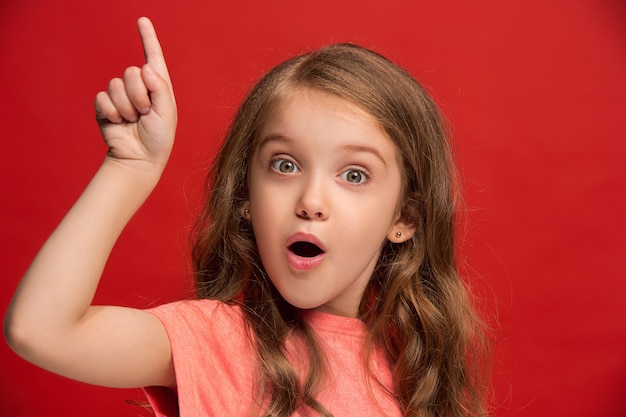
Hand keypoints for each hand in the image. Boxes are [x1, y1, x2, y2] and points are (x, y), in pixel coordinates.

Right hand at [95, 17, 176, 171]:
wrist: (140, 158)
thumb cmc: (159, 138)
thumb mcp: (168, 113)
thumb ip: (160, 88)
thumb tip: (145, 67)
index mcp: (158, 86)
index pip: (153, 57)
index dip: (148, 38)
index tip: (142, 20)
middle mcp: (139, 88)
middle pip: (131, 72)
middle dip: (139, 95)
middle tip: (145, 113)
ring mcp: (121, 97)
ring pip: (116, 85)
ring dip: (126, 106)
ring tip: (133, 120)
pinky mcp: (105, 107)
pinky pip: (103, 98)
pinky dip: (112, 112)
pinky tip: (119, 123)